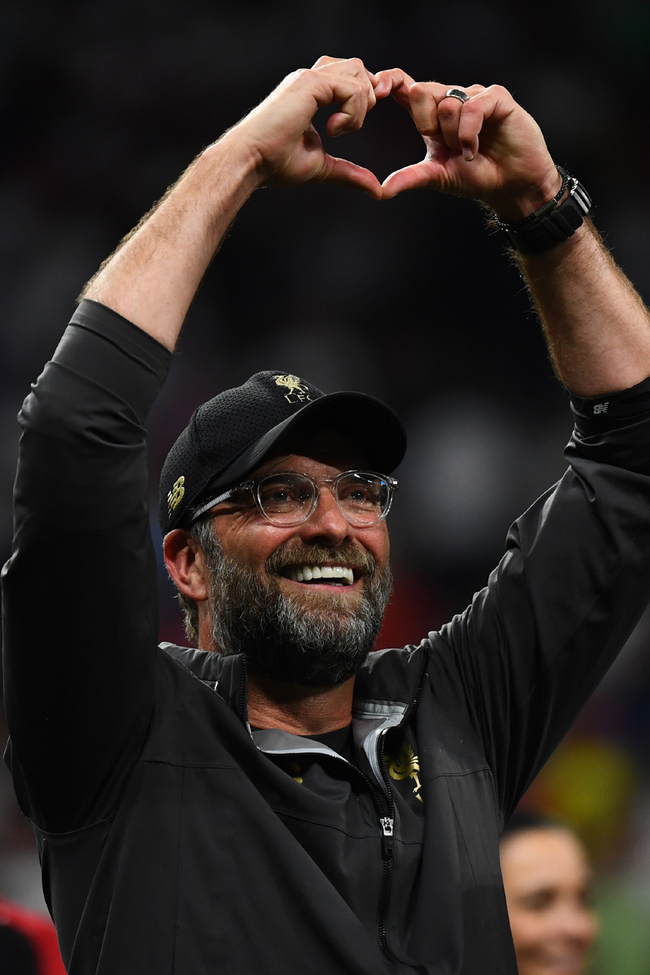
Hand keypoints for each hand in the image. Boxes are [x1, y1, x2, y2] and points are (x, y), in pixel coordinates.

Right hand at [226, 56, 388, 198]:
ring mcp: (309, 78)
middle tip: (350, 127)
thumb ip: (349, 173)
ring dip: (359, 106)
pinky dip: (352, 113)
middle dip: (367, 97)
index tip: (353, 125)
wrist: (250, 161)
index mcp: (310, 92)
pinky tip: (332, 131)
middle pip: (358, 67)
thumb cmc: (274, 164)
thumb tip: (377, 190)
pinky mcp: (309, 84)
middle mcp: (309, 79)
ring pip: (358, 73)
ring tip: (338, 131)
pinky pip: (351, 88)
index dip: (362, 96)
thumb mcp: (322, 167)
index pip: (349, 76)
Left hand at [377, 70, 559, 219]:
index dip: (390, 80)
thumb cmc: (476, 178)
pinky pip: (471, 107)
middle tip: (442, 144)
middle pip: (420, 91)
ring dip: (454, 136)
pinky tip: (474, 149)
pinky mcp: (496, 98)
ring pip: (446, 103)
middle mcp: (451, 100)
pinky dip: (469, 134)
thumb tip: (380, 191)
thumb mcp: (437, 177)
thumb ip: (410, 178)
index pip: (406, 86)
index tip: (378, 90)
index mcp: (432, 115)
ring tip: (468, 151)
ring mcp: (474, 96)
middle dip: (425, 122)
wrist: (511, 186)